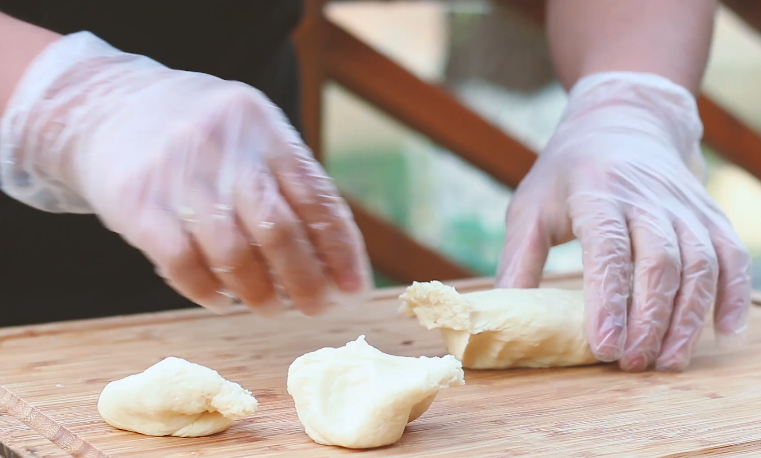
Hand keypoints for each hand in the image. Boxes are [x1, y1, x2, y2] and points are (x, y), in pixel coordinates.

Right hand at [0, 32, 370, 315]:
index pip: (314, 196)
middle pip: (278, 229)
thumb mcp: (249, 133)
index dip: (340, 248)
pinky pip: (181, 262)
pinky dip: (208, 291)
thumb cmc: (198, 133)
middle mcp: (222, 145)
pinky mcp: (136, 202)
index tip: (354, 286)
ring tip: (272, 309)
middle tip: (318, 308)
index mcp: (262, 126)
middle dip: (306, 280)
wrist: (106, 107)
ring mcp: (176, 172)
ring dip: (259, 293)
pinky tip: (223, 300)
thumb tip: (332, 256)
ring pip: (232, 252)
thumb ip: (288, 181)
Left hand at [496, 72, 751, 371]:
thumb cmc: (567, 173)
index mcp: (596, 193)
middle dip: (649, 320)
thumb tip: (505, 314)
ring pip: (700, 265)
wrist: (622, 122)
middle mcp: (647, 197)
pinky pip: (732, 256)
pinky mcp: (709, 214)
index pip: (608, 251)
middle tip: (633, 364)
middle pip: (660, 263)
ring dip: (689, 318)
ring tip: (668, 361)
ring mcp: (684, 205)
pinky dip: (734, 294)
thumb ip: (519, 258)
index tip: (605, 346)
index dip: (609, 301)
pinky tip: (726, 330)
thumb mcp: (531, 205)